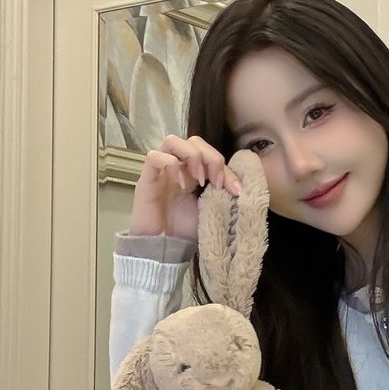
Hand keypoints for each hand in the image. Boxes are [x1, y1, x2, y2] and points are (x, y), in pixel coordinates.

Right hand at [129, 135, 243, 242]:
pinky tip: (181, 184)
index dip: (226, 167)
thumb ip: (224, 196)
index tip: (236, 190)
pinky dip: (170, 164)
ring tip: (199, 180)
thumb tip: (242, 188)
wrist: (163, 249)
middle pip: (194, 141)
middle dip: (211, 157)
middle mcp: (176, 167)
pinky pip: (154, 156)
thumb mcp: (211, 211)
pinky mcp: (146, 179)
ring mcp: (160, 171)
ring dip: (192, 156)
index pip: (210, 154)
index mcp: (192, 173)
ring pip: (172, 141)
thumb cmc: (184, 231)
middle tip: (216, 182)